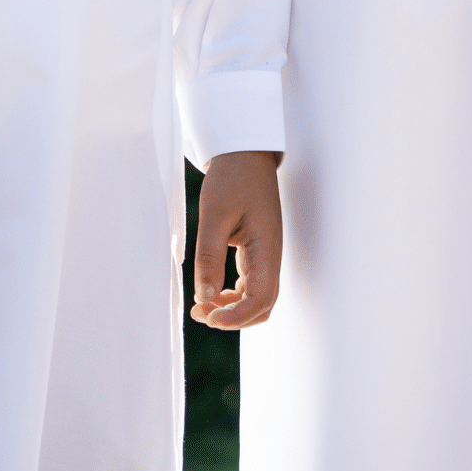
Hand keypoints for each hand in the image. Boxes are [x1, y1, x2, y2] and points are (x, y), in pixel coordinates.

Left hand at [191, 149, 281, 330]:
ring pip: (256, 298)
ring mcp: (265, 254)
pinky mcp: (256, 250)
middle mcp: (270, 256)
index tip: (210, 318)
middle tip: (201, 313)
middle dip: (234, 318)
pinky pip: (249, 284)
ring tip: (201, 306)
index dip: (237, 317)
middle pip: (262, 306)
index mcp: (267, 248)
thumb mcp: (214, 215)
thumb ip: (209, 257)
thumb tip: (205, 297)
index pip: (261, 299)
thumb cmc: (232, 178)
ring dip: (231, 308)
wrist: (243, 153)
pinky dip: (232, 295)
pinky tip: (211, 291)